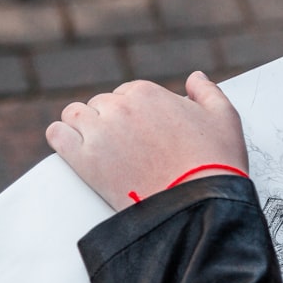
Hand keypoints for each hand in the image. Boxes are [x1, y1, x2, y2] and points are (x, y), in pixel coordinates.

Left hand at [45, 72, 246, 210]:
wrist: (199, 205)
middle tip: (126, 147)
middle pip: (102, 105)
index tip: (143, 133)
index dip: (136, 113)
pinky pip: (57, 134)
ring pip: (75, 115)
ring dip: (83, 126)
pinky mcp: (84, 160)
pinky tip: (73, 148)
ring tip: (99, 147)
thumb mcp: (225, 117)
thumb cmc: (215, 163)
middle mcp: (120, 106)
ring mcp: (100, 132)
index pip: (128, 94)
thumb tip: (194, 77)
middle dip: (112, 121)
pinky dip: (62, 138)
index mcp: (148, 92)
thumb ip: (207, 91)